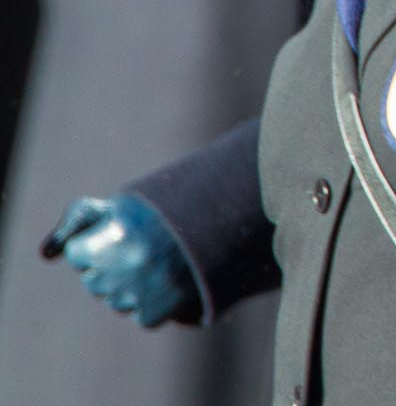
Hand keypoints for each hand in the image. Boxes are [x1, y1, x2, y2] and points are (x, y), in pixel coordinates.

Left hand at [42, 194, 199, 326]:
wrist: (223, 224)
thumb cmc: (165, 214)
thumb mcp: (120, 205)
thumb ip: (77, 222)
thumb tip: (46, 255)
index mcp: (111, 234)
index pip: (79, 253)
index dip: (101, 241)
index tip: (125, 233)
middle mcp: (121, 265)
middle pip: (95, 281)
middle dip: (114, 268)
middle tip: (145, 250)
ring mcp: (137, 291)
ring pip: (116, 301)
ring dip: (134, 288)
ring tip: (161, 266)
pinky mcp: (154, 312)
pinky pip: (141, 315)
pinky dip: (155, 304)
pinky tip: (172, 283)